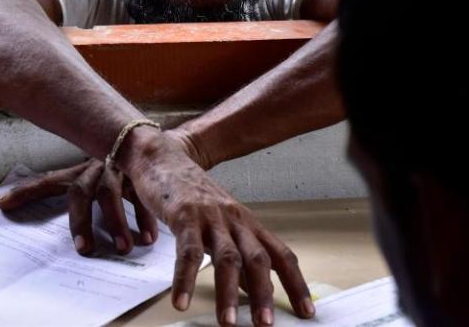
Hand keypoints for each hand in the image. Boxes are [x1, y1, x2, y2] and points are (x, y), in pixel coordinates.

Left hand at [0, 159, 159, 254]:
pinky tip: (147, 238)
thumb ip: (79, 201)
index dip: (26, 192)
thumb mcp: (93, 180)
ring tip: (122, 248)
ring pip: (110, 193)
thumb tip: (45, 217)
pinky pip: (142, 195)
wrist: (150, 143)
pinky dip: (145, 217)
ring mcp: (118, 169)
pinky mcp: (142, 173)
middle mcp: (96, 167)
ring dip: (116, 222)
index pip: (48, 181)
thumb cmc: (115, 172)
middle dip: (80, 221)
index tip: (2, 204)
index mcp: (79, 171)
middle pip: (80, 191)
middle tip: (84, 250)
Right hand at [117, 127, 315, 326]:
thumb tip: (252, 288)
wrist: (162, 157)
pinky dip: (185, 279)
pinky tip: (181, 300)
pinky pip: (188, 252)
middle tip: (265, 324)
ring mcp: (209, 217)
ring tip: (227, 321)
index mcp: (246, 223)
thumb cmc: (190, 193)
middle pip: (257, 258)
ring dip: (228, 292)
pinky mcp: (183, 216)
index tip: (306, 312)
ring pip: (226, 258)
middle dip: (263, 293)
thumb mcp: (219, 223)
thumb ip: (236, 253)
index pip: (280, 254)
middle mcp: (234, 219)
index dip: (295, 283)